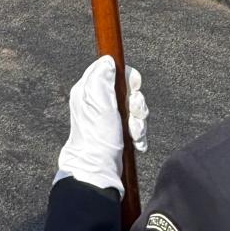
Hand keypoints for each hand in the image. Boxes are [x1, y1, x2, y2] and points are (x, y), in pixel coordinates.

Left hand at [54, 56, 147, 197]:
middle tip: (133, 114)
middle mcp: (99, 102)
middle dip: (137, 103)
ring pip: (135, 109)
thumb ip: (103, 78)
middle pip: (129, 90)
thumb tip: (108, 60)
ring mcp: (109, 118)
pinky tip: (136, 142)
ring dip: (139, 122)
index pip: (112, 70)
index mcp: (90, 90)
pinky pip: (137, 126)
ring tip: (133, 132)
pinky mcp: (118, 132)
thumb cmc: (97, 138)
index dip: (128, 78)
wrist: (99, 170)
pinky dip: (139, 134)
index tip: (133, 89)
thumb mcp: (98, 101)